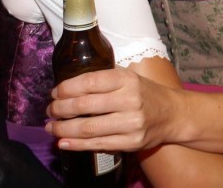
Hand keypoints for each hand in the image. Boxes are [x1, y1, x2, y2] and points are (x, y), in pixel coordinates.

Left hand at [46, 68, 175, 151]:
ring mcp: (130, 123)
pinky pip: (97, 144)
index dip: (67, 88)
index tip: (55, 92)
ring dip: (63, 128)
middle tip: (50, 110)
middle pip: (85, 106)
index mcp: (126, 79)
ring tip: (51, 127)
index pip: (90, 82)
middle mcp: (129, 100)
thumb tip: (68, 87)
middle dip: (61, 109)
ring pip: (88, 128)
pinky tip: (63, 142)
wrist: (172, 114)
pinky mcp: (131, 143)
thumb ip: (103, 80)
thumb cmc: (145, 92)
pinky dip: (76, 145)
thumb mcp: (128, 77)